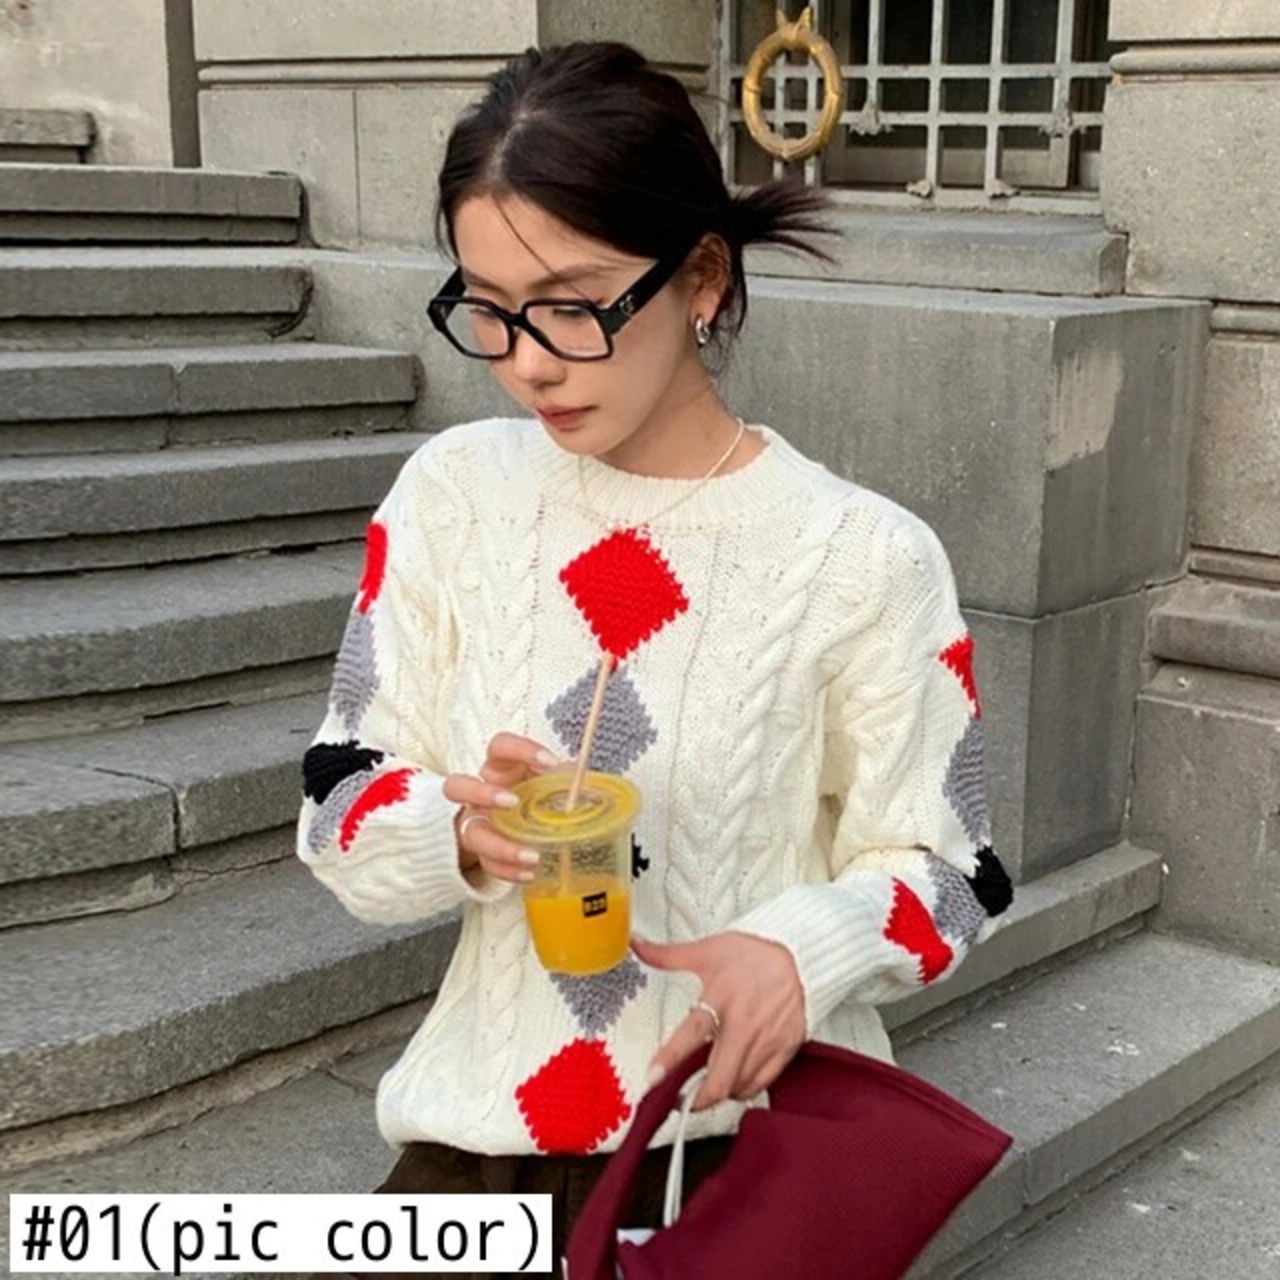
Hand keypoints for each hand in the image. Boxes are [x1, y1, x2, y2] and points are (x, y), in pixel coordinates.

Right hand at [442, 732, 568, 882]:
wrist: (515, 826)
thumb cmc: (532, 797)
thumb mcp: (548, 784)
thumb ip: (563, 780)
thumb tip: (582, 779)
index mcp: (500, 769)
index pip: (499, 747)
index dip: (520, 750)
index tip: (550, 762)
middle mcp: (479, 794)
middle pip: (458, 786)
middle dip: (483, 793)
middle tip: (512, 802)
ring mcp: (476, 824)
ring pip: (471, 833)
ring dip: (500, 845)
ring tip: (532, 854)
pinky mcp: (480, 854)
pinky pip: (487, 864)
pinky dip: (509, 870)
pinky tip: (530, 872)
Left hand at [631, 931, 806, 1109]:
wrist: (798, 954)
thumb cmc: (752, 954)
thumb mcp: (705, 951)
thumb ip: (666, 955)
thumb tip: (637, 944)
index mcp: (720, 999)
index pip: (690, 1036)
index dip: (668, 1061)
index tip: (651, 1081)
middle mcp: (744, 1024)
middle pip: (719, 1080)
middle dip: (695, 1099)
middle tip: (680, 1099)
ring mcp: (767, 1040)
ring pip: (738, 1087)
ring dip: (718, 1093)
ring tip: (706, 1085)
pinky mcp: (785, 1049)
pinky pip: (761, 1084)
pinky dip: (743, 1088)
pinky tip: (733, 1079)